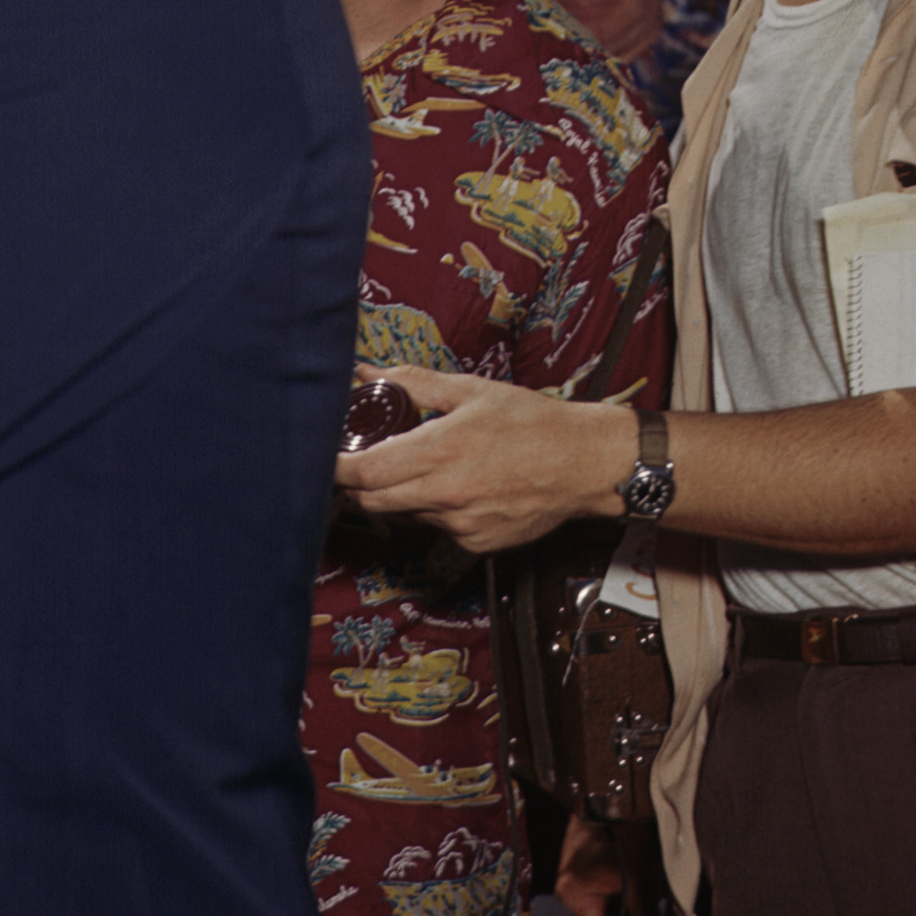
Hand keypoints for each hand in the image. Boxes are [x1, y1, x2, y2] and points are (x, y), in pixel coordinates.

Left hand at [335, 366, 635, 554]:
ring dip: (402, 493)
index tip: (328, 456)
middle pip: (372, 500)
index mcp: (440, 452)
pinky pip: (439, 527)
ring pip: (406, 512)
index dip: (337, 468)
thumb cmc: (534, 423)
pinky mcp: (477, 543)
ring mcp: (461, 523)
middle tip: (365, 460)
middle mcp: (446, 493)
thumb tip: (369, 373)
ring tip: (430, 467)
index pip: (362, 473)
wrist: (587, 464)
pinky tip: (462, 487)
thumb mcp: (471, 391)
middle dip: (360, 482)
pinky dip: (437, 508)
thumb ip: (414, 384)